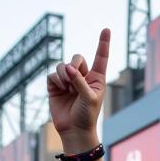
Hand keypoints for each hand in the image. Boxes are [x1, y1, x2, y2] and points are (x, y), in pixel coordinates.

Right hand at [47, 29, 109, 151]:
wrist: (74, 131)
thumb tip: (67, 68)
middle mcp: (82, 77)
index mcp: (96, 78)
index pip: (100, 57)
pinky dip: (56, 80)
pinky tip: (61, 89)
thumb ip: (80, 81)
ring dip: (64, 74)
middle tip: (73, 77)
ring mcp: (68, 81)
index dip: (103, 43)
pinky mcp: (55, 87)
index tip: (106, 29)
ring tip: (67, 87)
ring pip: (62, 65)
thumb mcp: (89, 98)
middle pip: (76, 58)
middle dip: (74, 64)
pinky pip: (53, 75)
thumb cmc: (87, 116)